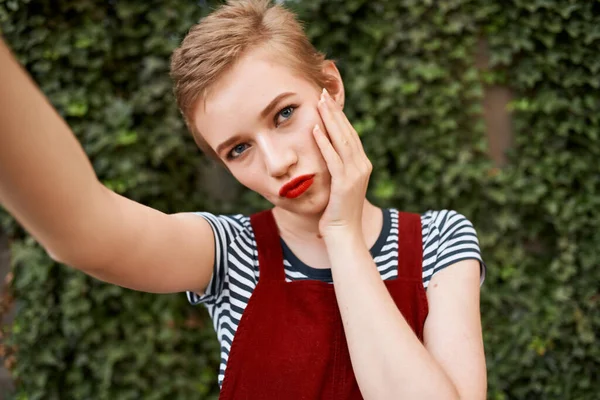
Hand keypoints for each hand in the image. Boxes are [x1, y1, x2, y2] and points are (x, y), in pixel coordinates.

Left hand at [313, 88, 371, 237]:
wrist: (345, 234)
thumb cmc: (337, 212)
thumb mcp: (339, 186)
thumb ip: (336, 168)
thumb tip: (326, 154)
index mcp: (361, 165)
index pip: (350, 135)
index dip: (339, 117)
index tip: (327, 101)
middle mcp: (362, 166)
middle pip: (347, 132)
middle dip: (334, 112)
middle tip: (322, 93)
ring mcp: (355, 174)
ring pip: (342, 141)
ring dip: (329, 120)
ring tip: (319, 103)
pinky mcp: (345, 183)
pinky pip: (333, 158)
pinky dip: (324, 142)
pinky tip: (316, 129)